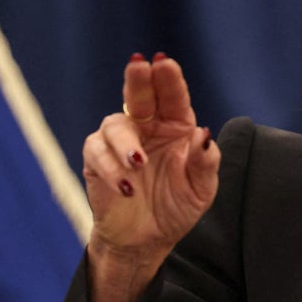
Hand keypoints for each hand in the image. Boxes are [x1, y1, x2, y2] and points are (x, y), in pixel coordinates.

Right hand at [81, 53, 219, 301]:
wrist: (147, 239)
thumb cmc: (177, 207)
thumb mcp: (201, 189)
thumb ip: (205, 162)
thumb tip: (203, 132)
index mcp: (177, 128)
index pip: (174, 98)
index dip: (169, 79)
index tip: (164, 62)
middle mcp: (147, 128)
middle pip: (140, 97)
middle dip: (138, 81)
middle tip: (138, 65)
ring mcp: (120, 142)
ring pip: (115, 125)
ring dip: (126, 142)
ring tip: (138, 163)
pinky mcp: (97, 160)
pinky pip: (97, 153)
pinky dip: (111, 168)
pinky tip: (127, 186)